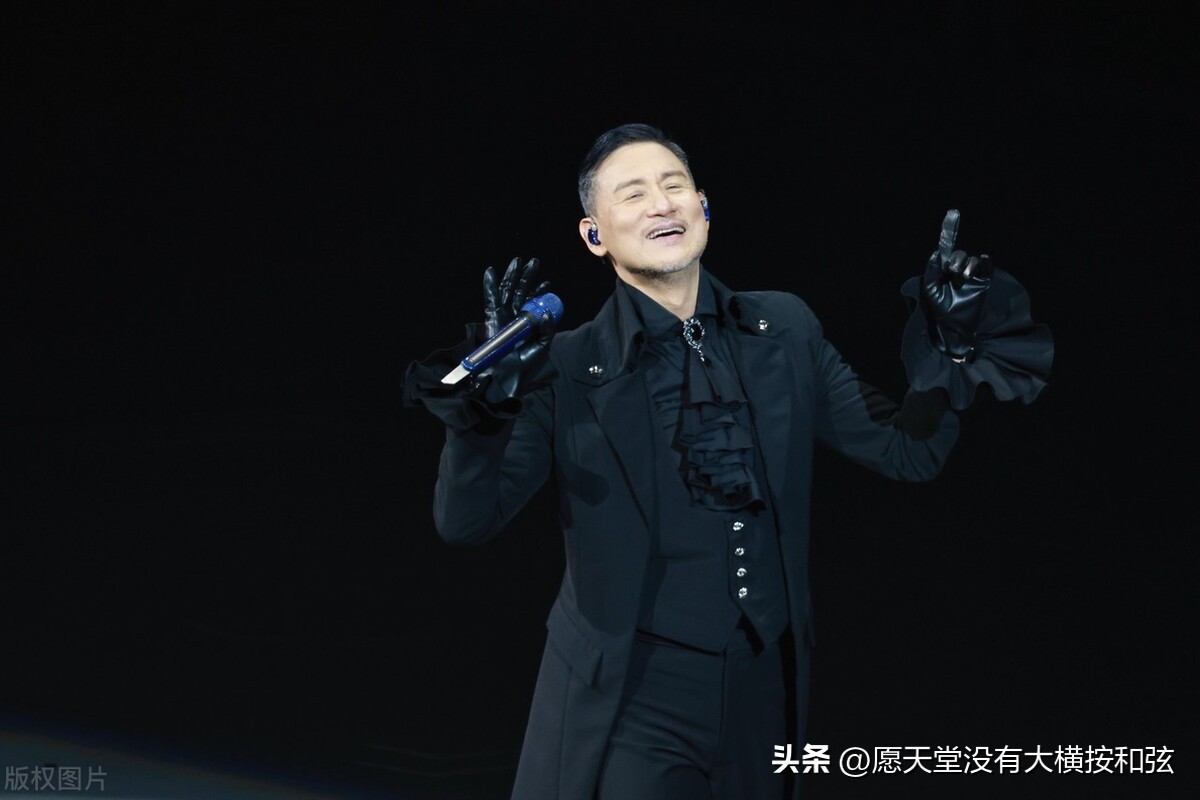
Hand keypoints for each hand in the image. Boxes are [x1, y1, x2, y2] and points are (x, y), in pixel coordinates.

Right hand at [471, 257, 555, 408]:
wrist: (509, 375)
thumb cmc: (526, 363)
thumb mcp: (543, 345)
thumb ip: (547, 329)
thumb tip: (547, 312)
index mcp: (526, 322)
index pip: (532, 302)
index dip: (539, 291)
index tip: (548, 283)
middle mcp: (514, 316)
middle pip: (519, 292)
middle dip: (526, 277)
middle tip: (534, 262)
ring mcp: (502, 316)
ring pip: (506, 291)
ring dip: (511, 276)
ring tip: (518, 262)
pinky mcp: (492, 318)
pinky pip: (490, 299)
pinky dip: (490, 285)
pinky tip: (491, 271)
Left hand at [921, 209, 993, 360]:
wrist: (955, 329)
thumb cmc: (940, 312)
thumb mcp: (930, 290)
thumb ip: (932, 271)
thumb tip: (937, 253)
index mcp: (942, 270)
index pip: (946, 247)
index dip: (949, 230)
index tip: (953, 212)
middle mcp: (957, 270)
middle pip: (959, 253)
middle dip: (955, 260)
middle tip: (952, 273)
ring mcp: (971, 275)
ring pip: (972, 259)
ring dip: (967, 266)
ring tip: (962, 280)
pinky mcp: (983, 280)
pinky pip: (986, 264)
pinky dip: (984, 262)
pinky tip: (979, 268)